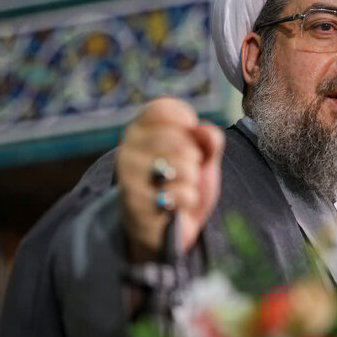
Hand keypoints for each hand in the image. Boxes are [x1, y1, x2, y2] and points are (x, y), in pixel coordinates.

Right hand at [117, 97, 223, 261]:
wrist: (169, 227)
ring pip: (182, 167)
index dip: (185, 120)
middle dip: (195, 158)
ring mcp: (128, 177)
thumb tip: (204, 131)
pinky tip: (177, 205)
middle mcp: (128, 149)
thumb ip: (208, 139)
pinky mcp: (135, 203)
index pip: (161, 109)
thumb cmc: (183, 183)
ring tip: (181, 186)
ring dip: (193, 181)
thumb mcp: (203, 157)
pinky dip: (188, 199)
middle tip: (188, 169)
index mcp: (140, 131)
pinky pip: (180, 193)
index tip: (190, 133)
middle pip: (179, 140)